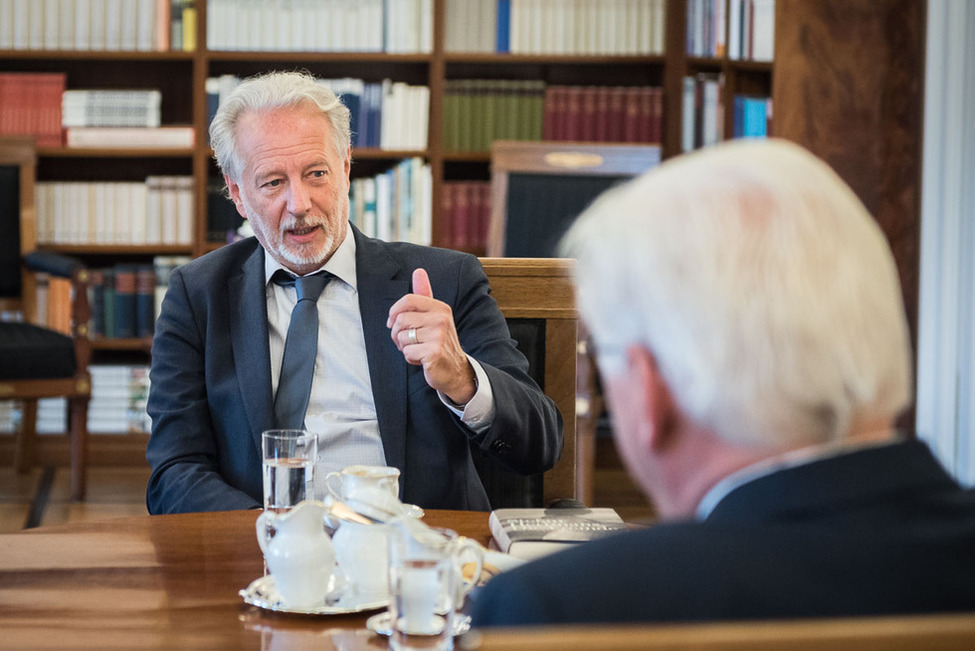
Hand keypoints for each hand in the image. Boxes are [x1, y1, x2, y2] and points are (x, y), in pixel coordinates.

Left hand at [387, 268, 476, 404]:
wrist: (456, 370)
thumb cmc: (440, 342)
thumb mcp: (434, 316)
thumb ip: (425, 295)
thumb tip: (418, 271)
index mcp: (440, 308)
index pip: (408, 300)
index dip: (394, 312)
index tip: (392, 322)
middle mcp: (441, 319)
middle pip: (401, 320)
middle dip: (397, 333)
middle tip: (406, 341)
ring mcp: (439, 336)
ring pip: (402, 337)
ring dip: (404, 347)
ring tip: (418, 350)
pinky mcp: (434, 352)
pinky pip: (407, 352)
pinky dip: (410, 359)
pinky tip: (422, 359)